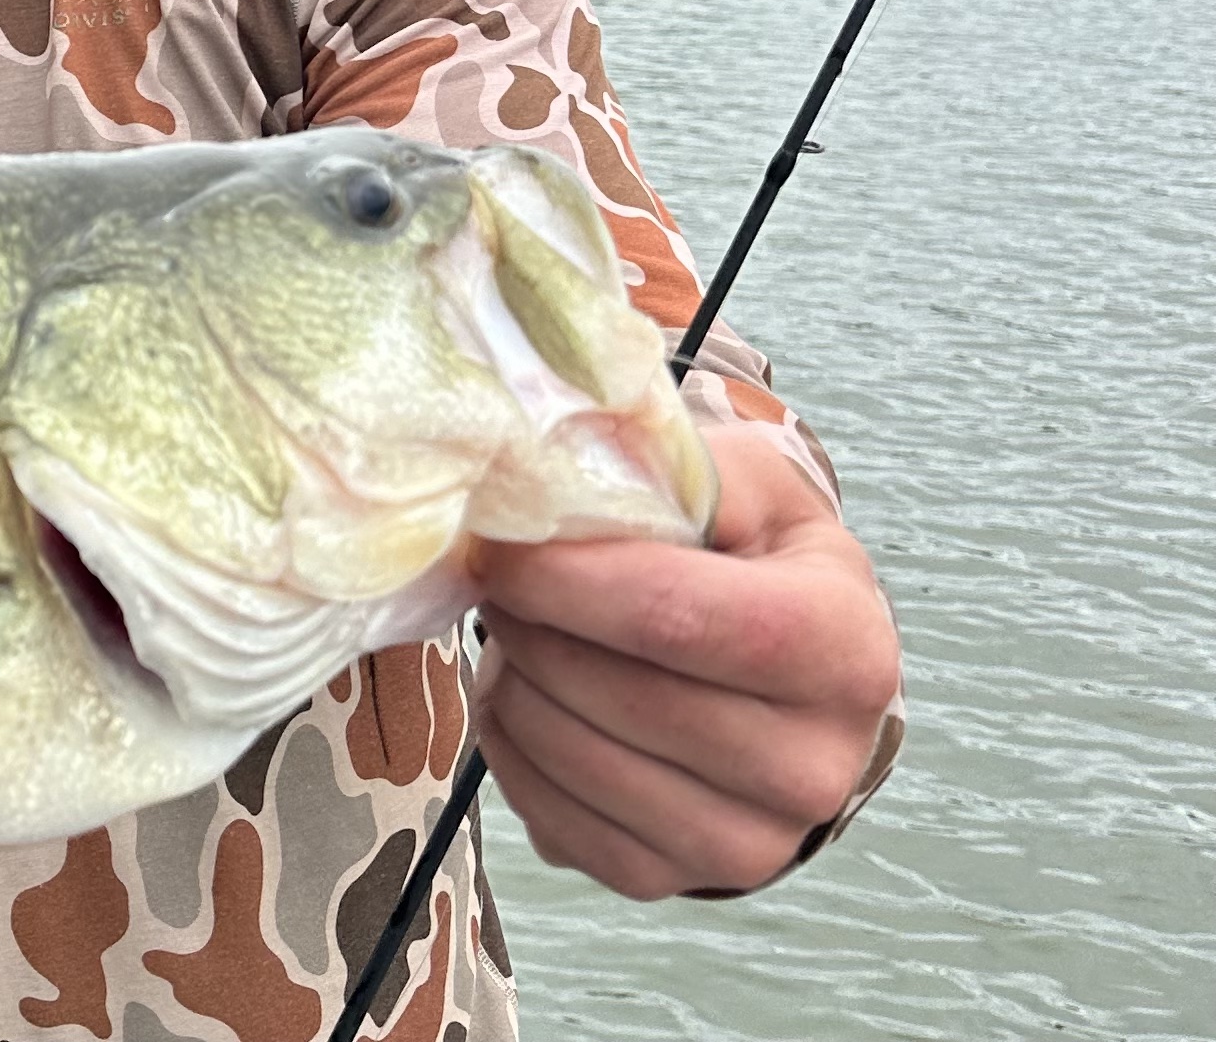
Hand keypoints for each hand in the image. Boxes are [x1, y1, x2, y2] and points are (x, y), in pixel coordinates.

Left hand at [473, 423, 901, 898]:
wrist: (778, 672)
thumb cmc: (750, 559)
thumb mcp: (739, 486)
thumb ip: (663, 468)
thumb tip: (546, 477)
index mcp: (847, 651)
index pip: (680, 617)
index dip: (569, 578)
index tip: (501, 544)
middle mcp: (815, 768)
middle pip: (619, 691)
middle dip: (531, 623)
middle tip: (503, 577)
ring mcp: (748, 844)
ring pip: (570, 753)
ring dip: (512, 679)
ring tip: (524, 632)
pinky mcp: (669, 880)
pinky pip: (546, 813)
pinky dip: (511, 747)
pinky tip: (531, 695)